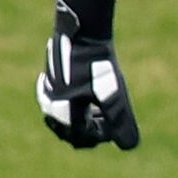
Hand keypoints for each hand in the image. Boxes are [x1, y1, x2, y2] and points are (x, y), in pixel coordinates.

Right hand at [36, 0, 138, 149]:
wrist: (80, 31)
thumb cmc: (97, 64)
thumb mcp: (113, 94)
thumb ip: (120, 121)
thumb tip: (129, 145)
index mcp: (64, 114)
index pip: (84, 137)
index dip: (103, 134)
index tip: (117, 123)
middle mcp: (51, 106)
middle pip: (69, 131)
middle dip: (89, 130)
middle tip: (107, 122)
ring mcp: (47, 92)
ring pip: (61, 116)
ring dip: (79, 118)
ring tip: (95, 109)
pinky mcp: (49, 78)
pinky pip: (56, 100)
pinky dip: (69, 104)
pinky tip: (80, 95)